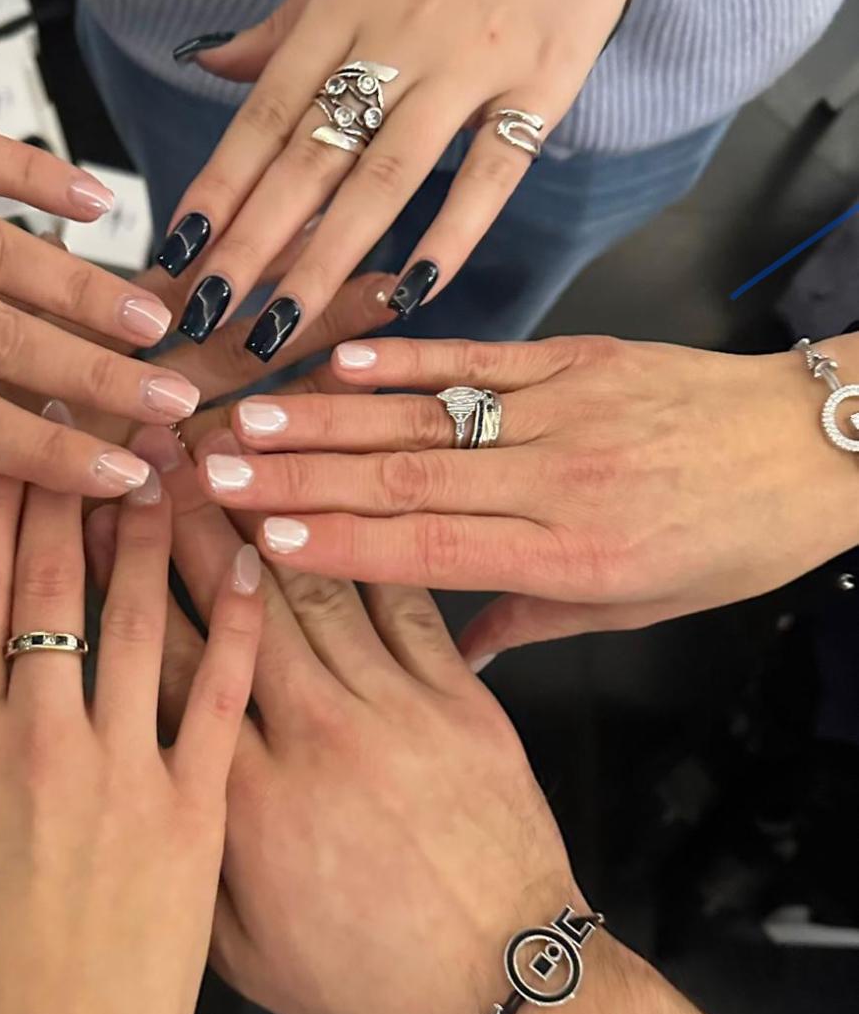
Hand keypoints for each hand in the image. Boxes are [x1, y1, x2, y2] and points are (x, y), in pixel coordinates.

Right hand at [0, 468, 261, 1013]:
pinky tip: (248, 562)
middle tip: (88, 417)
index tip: (7, 443)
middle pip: (55, 588)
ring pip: (144, 621)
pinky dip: (239, 625)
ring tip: (168, 462)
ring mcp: (127, 770)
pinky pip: (224, 695)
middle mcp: (40, 743)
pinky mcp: (203, 808)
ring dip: (154, 533)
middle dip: (68, 490)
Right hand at [90, 428, 580, 1013]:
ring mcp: (393, 710)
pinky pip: (402, 604)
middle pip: (230, 605)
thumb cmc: (363, 987)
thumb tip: (138, 766)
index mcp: (246, 801)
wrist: (504, 996)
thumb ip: (187, 848)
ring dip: (262, 514)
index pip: (166, 665)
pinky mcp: (459, 702)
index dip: (118, 586)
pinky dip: (364, 546)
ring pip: (310, 588)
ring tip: (220, 452)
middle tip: (145, 449)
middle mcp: (313, 737)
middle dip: (180, 518)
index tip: (87, 523)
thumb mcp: (241, 949)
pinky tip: (333, 496)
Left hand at [158, 0, 695, 355]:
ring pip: (385, 178)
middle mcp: (398, 38)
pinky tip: (412, 293)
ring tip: (280, 328)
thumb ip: (288, 24)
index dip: (218, 188)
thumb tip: (211, 66)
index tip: (177, 252)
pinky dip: (453, 234)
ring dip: (325, 261)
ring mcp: (471, 63)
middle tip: (203, 315)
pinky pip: (491, 172)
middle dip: (250, 245)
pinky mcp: (543, 80)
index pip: (265, 115)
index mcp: (345, 5)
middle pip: (309, 158)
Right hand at [198, 333, 858, 664]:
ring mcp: (564, 409)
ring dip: (329, 414)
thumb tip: (450, 656)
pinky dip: (406, 359)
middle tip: (214, 469)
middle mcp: (555, 480)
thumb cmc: (732, 543)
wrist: (820, 448)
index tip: (258, 539)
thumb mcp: (639, 610)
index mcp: (571, 554)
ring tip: (248, 414)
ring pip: (425, 416)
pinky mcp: (578, 357)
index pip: (428, 548)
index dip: (338, 544)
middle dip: (300, 475)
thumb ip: (530, 623)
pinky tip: (340, 360)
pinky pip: (479, 360)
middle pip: (403, 476)